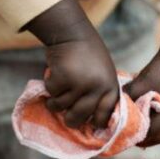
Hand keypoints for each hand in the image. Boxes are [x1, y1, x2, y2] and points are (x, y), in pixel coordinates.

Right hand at [26, 0, 120, 128]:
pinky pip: (52, 93)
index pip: (105, 115)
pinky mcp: (63, 78)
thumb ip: (100, 92)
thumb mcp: (104, 73)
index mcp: (110, 87)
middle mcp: (97, 87)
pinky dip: (49, 87)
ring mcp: (79, 83)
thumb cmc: (89, 54)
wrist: (73, 32)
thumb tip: (93, 122)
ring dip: (55, 102)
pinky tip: (52, 77)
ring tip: (55, 94)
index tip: (90, 125)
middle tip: (66, 119)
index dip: (97, 123)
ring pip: (61, 106)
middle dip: (71, 121)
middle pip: (80, 117)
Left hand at [123, 0, 159, 146]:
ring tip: (135, 131)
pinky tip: (147, 122)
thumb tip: (112, 108)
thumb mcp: (142, 81)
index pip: (150, 133)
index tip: (121, 135)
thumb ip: (128, 96)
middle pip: (159, 138)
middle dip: (142, 139)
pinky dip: (159, 127)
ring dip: (151, 134)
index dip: (135, 135)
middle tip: (126, 137)